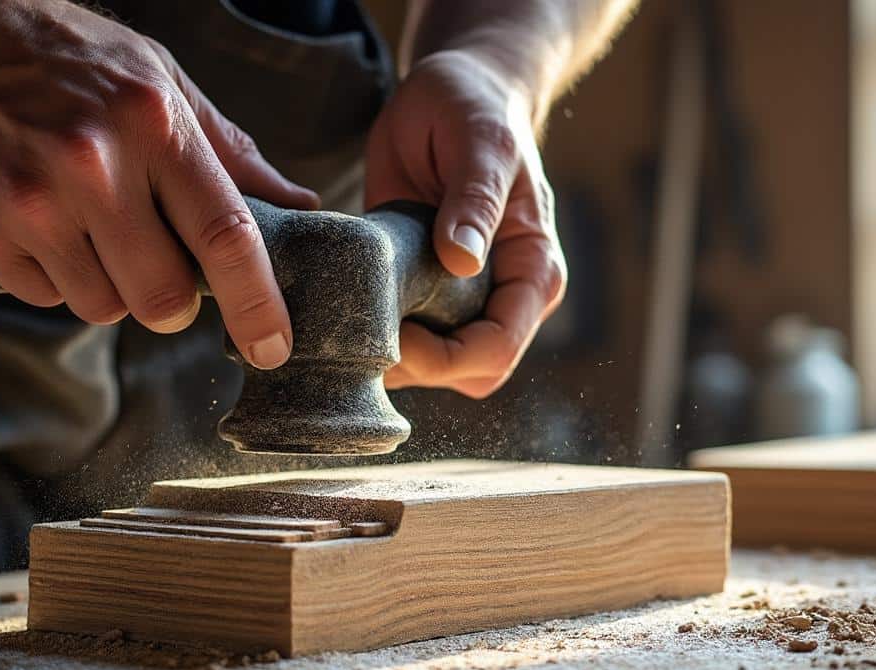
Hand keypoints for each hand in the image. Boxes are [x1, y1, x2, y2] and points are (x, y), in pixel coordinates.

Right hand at [0, 1, 317, 367]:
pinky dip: (52, 278)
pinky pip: (42, 296)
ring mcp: (29, 197)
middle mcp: (93, 162)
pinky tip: (38, 225)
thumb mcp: (157, 79)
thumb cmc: (62, 57)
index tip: (273, 345)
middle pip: (164, 296)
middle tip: (158, 273)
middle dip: (172, 303)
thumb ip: (227, 150)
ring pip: (101, 306)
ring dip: (107, 287)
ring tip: (84, 228)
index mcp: (154, 122)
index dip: (258, 303)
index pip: (226, 235)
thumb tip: (298, 205)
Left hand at [365, 50, 565, 397]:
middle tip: (362, 333)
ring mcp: (462, 297)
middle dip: (417, 368)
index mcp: (531, 270)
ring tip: (346, 320)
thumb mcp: (481, 143)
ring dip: (390, 356)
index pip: (498, 348)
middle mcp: (501, 295)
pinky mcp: (423, 289)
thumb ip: (475, 200)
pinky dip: (373, 333)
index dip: (449, 359)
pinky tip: (343, 309)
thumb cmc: (476, 110)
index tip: (400, 337)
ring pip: (432, 365)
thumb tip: (463, 261)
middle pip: (466, 372)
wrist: (451, 92)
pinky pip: (403, 337)